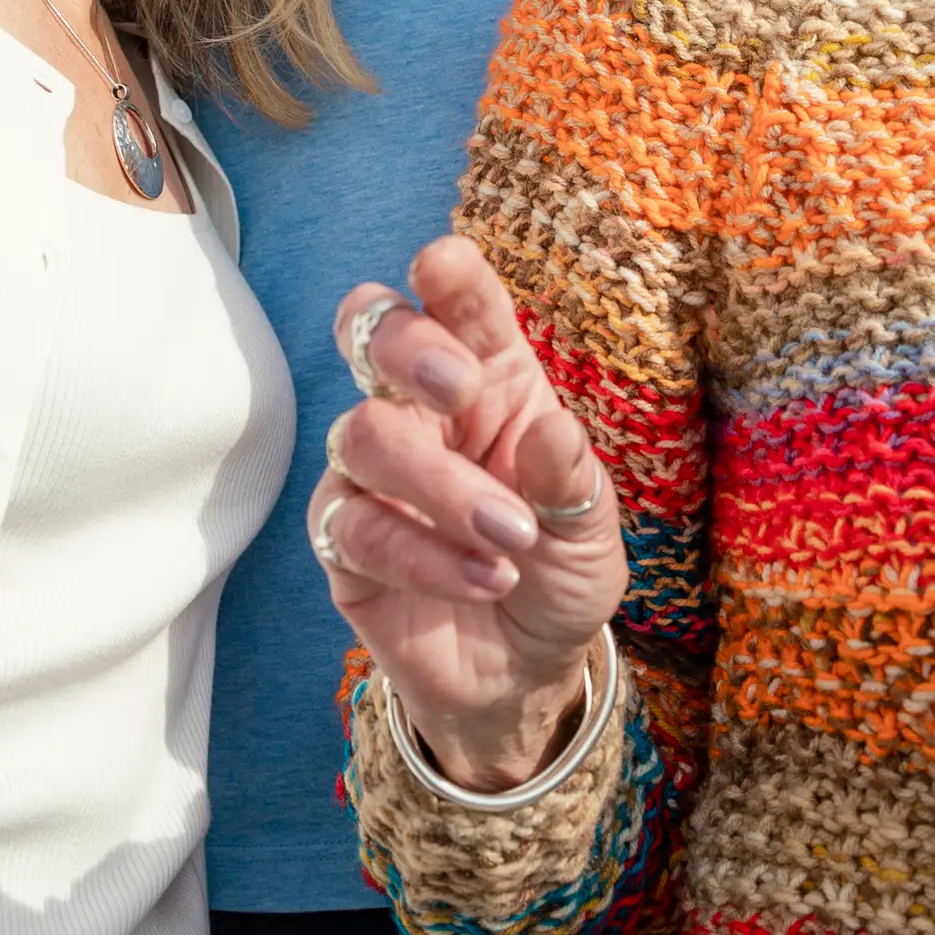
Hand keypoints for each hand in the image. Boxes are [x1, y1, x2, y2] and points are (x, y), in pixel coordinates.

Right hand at [310, 235, 626, 790]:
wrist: (525, 672)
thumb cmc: (557, 573)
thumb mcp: (591, 532)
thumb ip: (570, 481)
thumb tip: (552, 429)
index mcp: (491, 382)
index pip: (459, 307)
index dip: (446, 278)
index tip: (441, 262)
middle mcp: (423, 413)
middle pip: (373, 333)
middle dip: (409, 345)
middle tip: (462, 388)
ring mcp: (374, 475)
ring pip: (365, 435)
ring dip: (443, 487)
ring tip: (513, 541)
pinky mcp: (343, 542)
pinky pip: (358, 526)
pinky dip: (427, 555)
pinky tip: (487, 579)